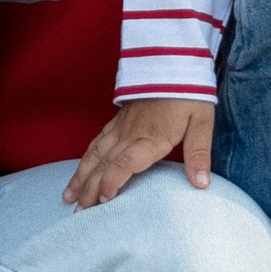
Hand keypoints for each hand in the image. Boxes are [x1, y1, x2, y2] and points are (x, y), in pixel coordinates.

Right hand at [63, 98, 212, 208]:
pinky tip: (81, 168)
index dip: (111, 183)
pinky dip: (86, 157)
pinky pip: (98, 140)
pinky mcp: (120, 119)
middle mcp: (130, 134)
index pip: (124, 164)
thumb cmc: (189, 92)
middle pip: (104, 164)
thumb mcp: (202, 121)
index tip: (102, 202)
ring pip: (95, 153)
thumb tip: (201, 184)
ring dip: (81, 176)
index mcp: (150, 138)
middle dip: (89, 189)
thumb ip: (199, 153)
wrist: (173, 58)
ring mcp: (122, 126)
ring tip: (68, 196)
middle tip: (76, 213)